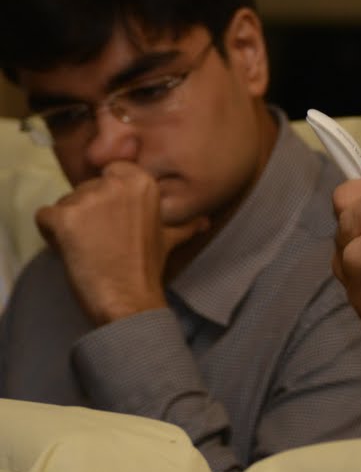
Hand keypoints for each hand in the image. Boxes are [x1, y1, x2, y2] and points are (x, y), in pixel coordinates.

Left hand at [35, 161, 207, 324]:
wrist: (128, 299)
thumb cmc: (148, 268)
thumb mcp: (170, 239)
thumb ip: (184, 224)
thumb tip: (205, 221)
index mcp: (142, 182)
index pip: (110, 173)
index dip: (108, 199)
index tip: (116, 223)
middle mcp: (114, 183)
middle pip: (84, 189)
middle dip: (87, 213)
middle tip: (102, 241)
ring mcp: (87, 199)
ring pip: (64, 203)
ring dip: (69, 225)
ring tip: (88, 248)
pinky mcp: (63, 217)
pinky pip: (43, 217)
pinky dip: (50, 234)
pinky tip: (70, 251)